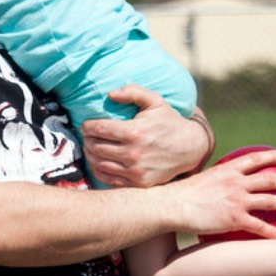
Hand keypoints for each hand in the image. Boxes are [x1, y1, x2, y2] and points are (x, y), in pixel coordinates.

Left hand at [81, 87, 211, 187]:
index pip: (99, 129)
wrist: (189, 148)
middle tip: (88, 136)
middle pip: (96, 147)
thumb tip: (110, 94)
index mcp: (134, 132)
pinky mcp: (138, 183)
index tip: (85, 125)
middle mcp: (133, 153)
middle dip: (87, 140)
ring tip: (91, 148)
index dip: (87, 127)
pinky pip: (109, 179)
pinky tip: (98, 162)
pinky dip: (99, 171)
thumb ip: (133, 92)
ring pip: (99, 164)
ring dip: (90, 155)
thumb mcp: (155, 101)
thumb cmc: (169, 122)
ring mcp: (135, 171)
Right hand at [170, 149, 275, 239]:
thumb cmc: (182, 193)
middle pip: (270, 179)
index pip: (256, 159)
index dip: (274, 157)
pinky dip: (272, 232)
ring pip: (270, 201)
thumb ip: (217, 179)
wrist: (172, 205)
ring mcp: (236, 201)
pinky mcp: (233, 219)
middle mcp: (236, 183)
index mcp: (228, 170)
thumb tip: (220, 181)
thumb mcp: (202, 178)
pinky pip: (258, 226)